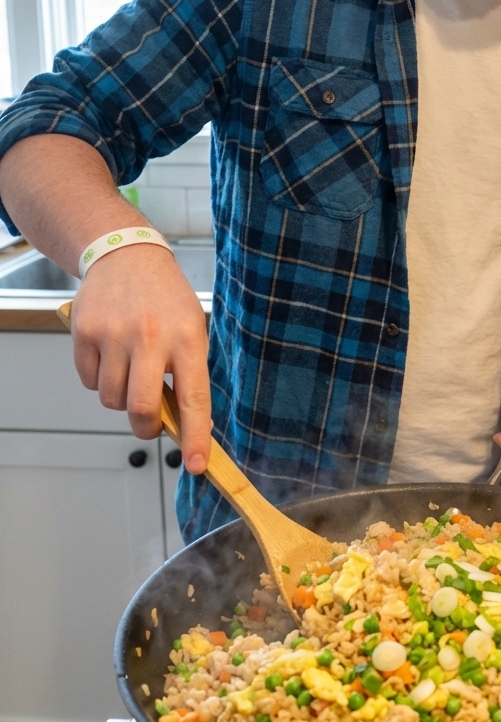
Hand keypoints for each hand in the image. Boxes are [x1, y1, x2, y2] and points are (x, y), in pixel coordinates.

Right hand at [70, 244, 211, 473]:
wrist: (126, 256)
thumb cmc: (165, 300)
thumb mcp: (192, 328)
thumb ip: (188, 373)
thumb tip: (187, 425)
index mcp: (187, 337)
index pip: (194, 398)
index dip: (195, 436)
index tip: (196, 465)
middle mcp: (150, 337)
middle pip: (141, 409)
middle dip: (146, 427)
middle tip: (150, 424)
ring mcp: (114, 334)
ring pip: (112, 400)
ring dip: (121, 397)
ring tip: (131, 368)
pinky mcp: (84, 332)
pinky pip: (89, 382)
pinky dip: (100, 379)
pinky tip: (111, 354)